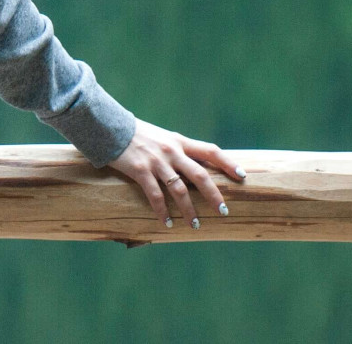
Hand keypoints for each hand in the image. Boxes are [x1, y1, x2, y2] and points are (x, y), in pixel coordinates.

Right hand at [107, 118, 245, 229]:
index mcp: (179, 141)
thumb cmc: (137, 134)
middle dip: (214, 195)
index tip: (242, 176)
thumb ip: (178, 150)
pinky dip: (162, 211)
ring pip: (180, 190)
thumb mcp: (162, 137)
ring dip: (189, 210)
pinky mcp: (140, 170)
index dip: (228, 163)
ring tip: (194, 224)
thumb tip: (197, 166)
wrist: (109, 127)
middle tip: (224, 211)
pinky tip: (166, 222)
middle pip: (200, 175)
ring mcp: (156, 161)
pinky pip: (155, 196)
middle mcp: (172, 151)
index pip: (211, 150)